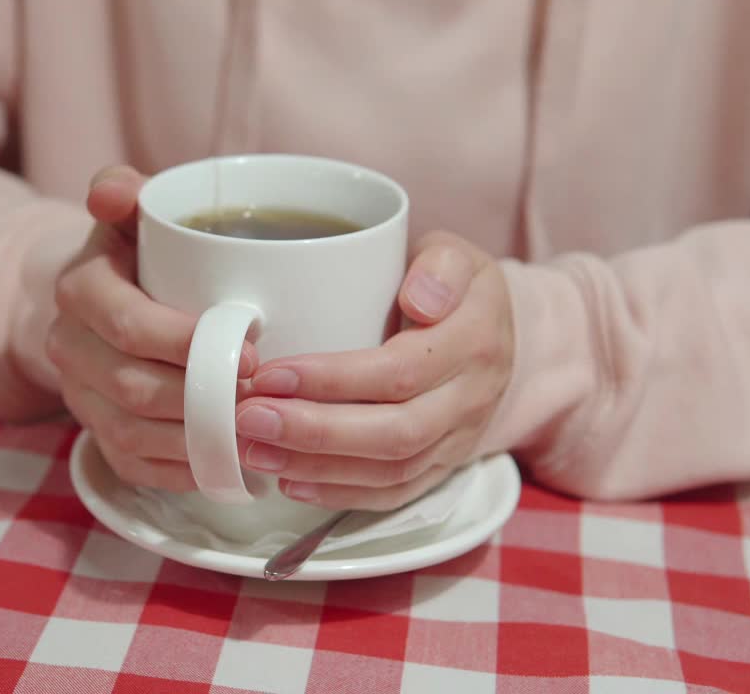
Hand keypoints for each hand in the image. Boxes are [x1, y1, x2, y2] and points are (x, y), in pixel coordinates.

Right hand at [46, 166, 255, 490]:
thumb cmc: (140, 251)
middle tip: (263, 396)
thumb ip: (125, 190)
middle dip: (203, 398)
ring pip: (133, 434)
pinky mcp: (96, 436)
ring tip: (253, 432)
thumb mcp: (132, 214)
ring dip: (196, 440)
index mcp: (80, 291)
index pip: (129, 326)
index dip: (188, 344)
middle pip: (134, 388)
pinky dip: (181, 471)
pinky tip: (224, 463)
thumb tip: (113, 191)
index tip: (252, 352)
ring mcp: (80, 398)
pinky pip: (134, 466)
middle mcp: (69, 349)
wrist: (106, 298)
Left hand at [237, 231, 513, 509]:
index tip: (270, 374)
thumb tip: (419, 299)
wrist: (500, 337)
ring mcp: (458, 440)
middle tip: (249, 419)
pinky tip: (289, 481)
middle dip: (314, 432)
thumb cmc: (455, 288)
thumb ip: (440, 266)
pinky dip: (339, 494)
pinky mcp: (442, 468)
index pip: (399, 370)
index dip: (332, 379)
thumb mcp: (456, 255)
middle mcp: (470, 398)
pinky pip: (394, 494)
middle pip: (394, 433)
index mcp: (474, 340)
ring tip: (253, 450)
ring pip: (390, 471)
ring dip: (316, 468)